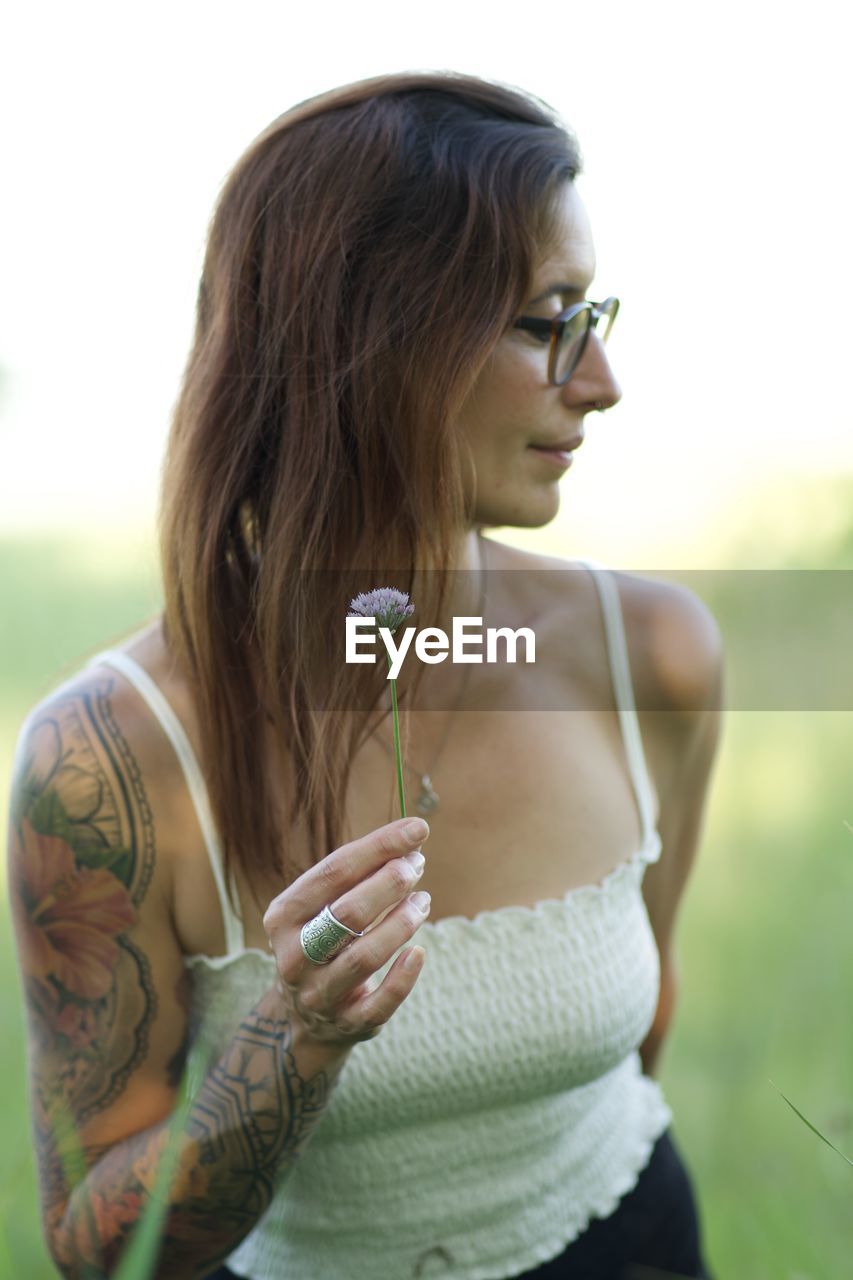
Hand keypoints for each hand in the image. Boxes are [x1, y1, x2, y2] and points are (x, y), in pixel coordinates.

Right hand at [263, 818, 430, 1045]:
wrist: (306, 1017)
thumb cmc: (326, 940)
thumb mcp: (324, 906)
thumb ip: (360, 876)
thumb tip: (411, 840)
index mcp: (283, 916)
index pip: (333, 872)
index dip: (379, 847)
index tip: (418, 828)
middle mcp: (294, 957)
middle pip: (347, 914)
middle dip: (390, 883)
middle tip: (418, 865)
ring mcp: (318, 994)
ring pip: (364, 957)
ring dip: (401, 923)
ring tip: (423, 900)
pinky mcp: (347, 1024)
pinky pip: (379, 1004)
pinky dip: (402, 977)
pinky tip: (419, 952)